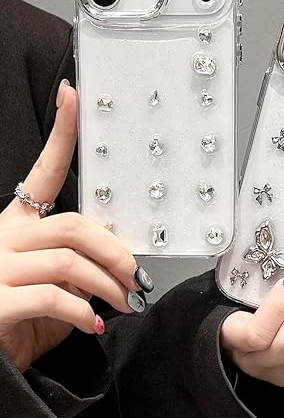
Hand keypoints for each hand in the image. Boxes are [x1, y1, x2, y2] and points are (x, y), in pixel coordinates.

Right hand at [0, 80, 146, 371]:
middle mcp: (3, 237)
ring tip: (123, 302)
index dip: (60, 134)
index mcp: (16, 224)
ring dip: (107, 283)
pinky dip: (82, 311)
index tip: (71, 95)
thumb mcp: (50, 284)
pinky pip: (53, 297)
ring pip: (69, 259)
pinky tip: (91, 322)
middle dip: (115, 250)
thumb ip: (78, 265)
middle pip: (74, 225)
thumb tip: (123, 262)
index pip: (42, 173)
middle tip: (137, 276)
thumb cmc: (16, 318)